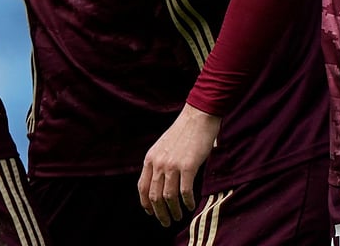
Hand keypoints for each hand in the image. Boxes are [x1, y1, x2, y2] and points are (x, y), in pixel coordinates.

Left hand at [138, 105, 220, 226]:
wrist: (197, 117)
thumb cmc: (183, 132)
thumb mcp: (163, 146)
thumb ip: (159, 163)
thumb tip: (160, 183)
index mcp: (150, 158)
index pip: (142, 187)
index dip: (145, 203)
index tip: (151, 213)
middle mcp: (158, 163)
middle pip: (154, 196)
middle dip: (159, 213)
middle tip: (166, 222)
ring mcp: (172, 165)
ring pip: (168, 197)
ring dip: (173, 210)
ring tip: (178, 216)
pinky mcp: (188, 166)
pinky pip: (185, 191)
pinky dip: (187, 202)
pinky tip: (190, 206)